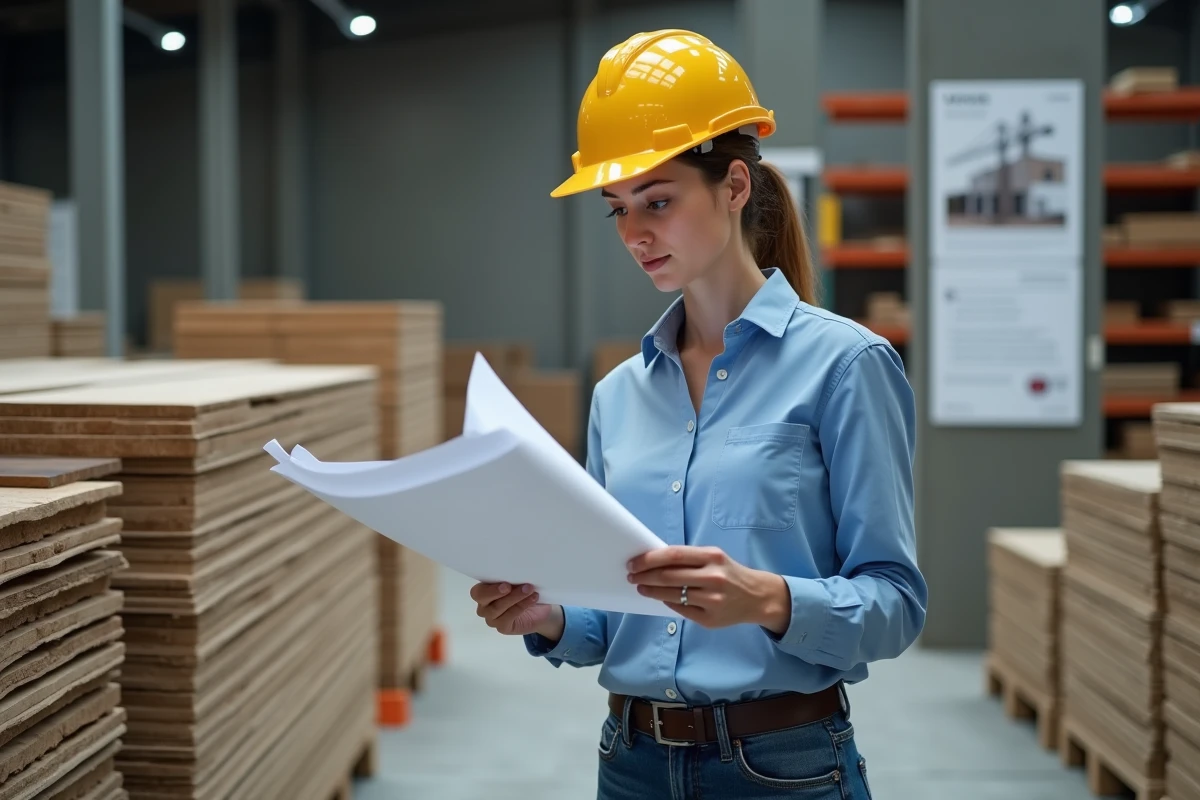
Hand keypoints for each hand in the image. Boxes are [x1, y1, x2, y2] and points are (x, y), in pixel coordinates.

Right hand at [470, 582, 563, 639]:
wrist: (540, 610)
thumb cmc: (526, 591)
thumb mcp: (519, 581)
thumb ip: (512, 576)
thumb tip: (515, 571)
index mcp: (484, 590)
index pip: (477, 591)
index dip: (488, 587)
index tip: (505, 583)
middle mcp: (484, 605)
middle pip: (482, 599)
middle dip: (495, 592)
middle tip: (510, 587)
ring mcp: (492, 618)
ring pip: (496, 608)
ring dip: (514, 597)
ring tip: (529, 589)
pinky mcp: (502, 627)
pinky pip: (508, 618)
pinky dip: (521, 606)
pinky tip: (532, 599)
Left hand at [627, 546, 791, 632]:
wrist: (757, 597)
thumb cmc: (729, 573)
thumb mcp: (714, 558)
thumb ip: (688, 559)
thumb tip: (653, 560)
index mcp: (713, 557)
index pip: (673, 555)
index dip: (649, 559)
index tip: (634, 562)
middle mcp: (713, 578)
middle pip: (668, 576)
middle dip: (645, 576)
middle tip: (632, 575)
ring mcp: (712, 600)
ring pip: (671, 595)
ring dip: (651, 591)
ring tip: (641, 587)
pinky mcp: (710, 619)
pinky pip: (680, 610)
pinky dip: (666, 602)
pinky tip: (660, 597)